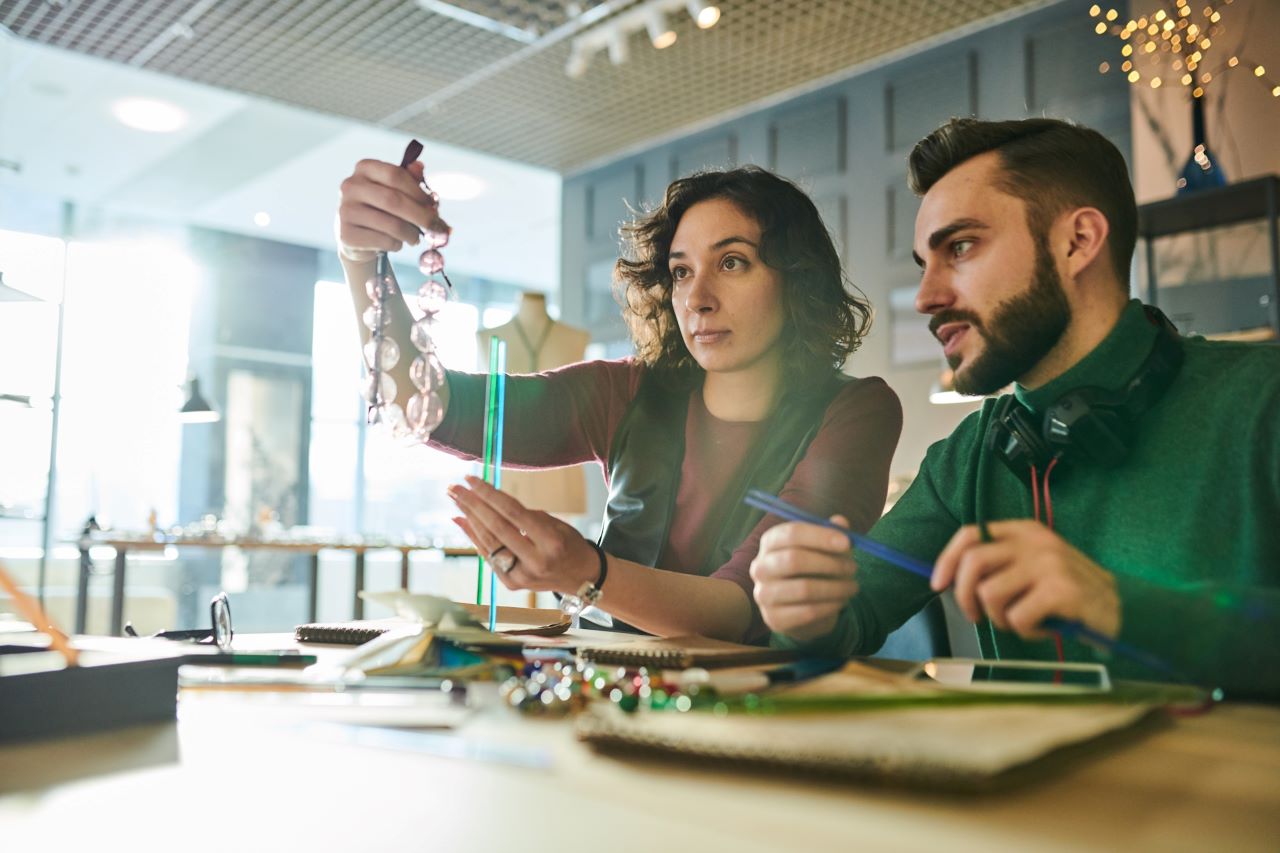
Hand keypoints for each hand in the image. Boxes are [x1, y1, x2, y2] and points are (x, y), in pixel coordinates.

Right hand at [335, 159, 448, 261]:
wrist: (359, 239)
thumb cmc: (382, 210)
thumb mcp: (396, 191)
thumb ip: (409, 179)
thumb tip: (419, 167)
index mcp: (364, 168)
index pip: (395, 175)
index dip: (418, 191)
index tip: (433, 204)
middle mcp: (350, 186)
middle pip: (394, 200)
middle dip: (421, 215)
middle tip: (436, 226)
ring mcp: (346, 210)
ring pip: (391, 224)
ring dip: (411, 234)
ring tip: (416, 238)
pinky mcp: (347, 234)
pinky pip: (383, 241)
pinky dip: (397, 244)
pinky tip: (397, 243)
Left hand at [446, 476, 597, 594]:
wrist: (582, 578)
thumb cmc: (569, 544)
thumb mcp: (557, 525)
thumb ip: (526, 516)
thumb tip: (491, 501)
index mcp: (551, 542)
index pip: (513, 513)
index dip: (490, 494)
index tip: (472, 479)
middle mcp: (536, 561)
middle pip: (496, 528)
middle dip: (472, 505)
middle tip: (454, 488)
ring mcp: (522, 576)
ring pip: (488, 543)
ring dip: (469, 519)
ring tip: (456, 501)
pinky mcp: (512, 584)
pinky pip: (488, 556)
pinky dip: (474, 537)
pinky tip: (463, 521)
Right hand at [749, 516, 858, 641]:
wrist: (806, 609)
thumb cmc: (816, 571)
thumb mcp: (826, 550)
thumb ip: (833, 534)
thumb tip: (841, 522)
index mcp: (771, 542)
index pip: (791, 533)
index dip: (820, 536)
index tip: (847, 543)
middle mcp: (760, 567)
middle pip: (793, 559)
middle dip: (830, 563)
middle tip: (853, 568)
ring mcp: (763, 594)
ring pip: (803, 588)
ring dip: (835, 588)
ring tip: (852, 587)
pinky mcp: (774, 619)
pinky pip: (807, 612)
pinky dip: (830, 606)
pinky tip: (841, 602)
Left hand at [931, 521, 1120, 638]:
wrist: (1123, 609)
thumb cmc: (1068, 593)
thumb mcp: (1033, 566)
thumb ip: (1000, 566)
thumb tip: (952, 578)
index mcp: (1024, 531)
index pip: (970, 535)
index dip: (947, 560)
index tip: (938, 584)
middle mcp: (1036, 542)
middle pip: (973, 563)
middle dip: (965, 596)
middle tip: (977, 617)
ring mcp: (1049, 564)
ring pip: (991, 595)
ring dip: (1000, 618)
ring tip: (1023, 621)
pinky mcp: (1061, 591)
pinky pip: (1018, 618)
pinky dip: (1025, 631)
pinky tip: (1044, 627)